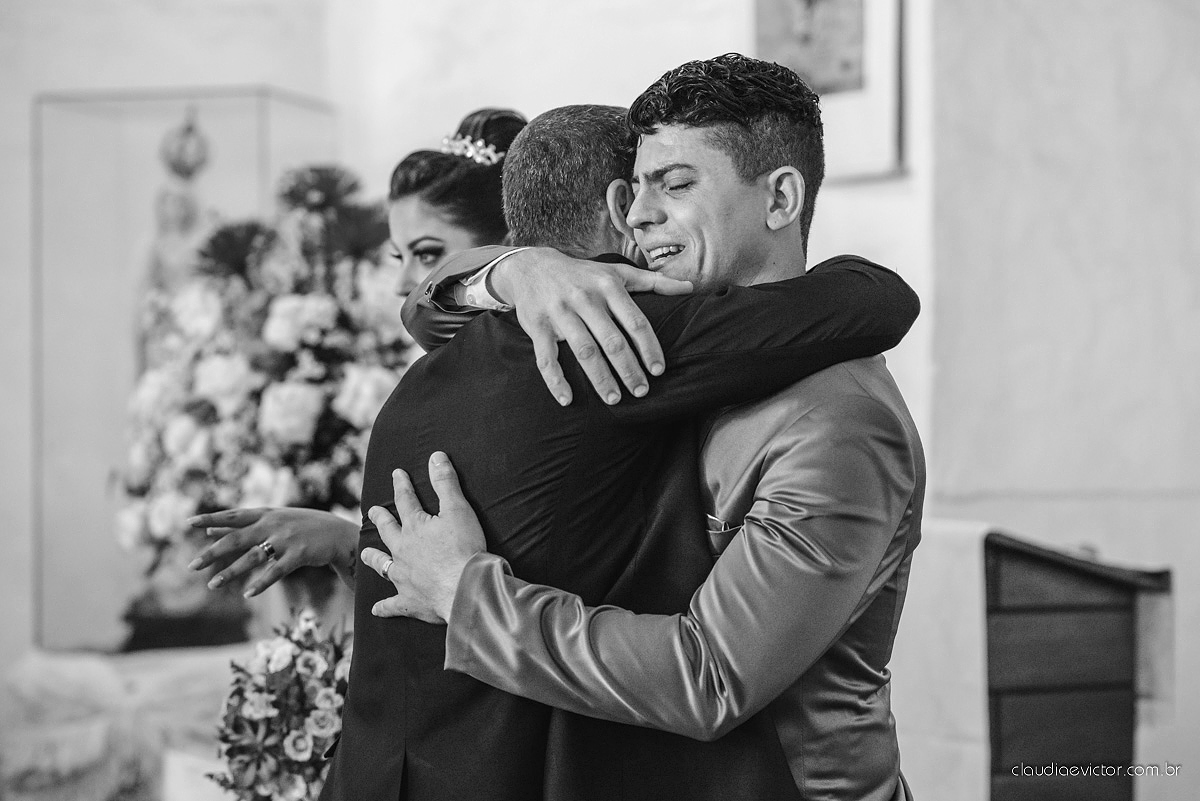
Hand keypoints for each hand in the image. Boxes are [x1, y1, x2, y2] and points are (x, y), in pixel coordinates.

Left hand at [187, 507, 358, 596]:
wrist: (338, 534)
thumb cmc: (302, 526)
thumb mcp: (272, 520)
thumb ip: (241, 525)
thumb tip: (208, 530)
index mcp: (265, 514)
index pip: (233, 515)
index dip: (211, 518)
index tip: (188, 523)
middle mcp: (273, 524)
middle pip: (237, 538)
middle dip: (213, 552)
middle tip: (192, 566)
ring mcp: (286, 539)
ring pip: (253, 557)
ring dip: (231, 572)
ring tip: (211, 585)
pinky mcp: (298, 555)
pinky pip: (276, 571)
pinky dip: (261, 583)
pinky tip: (248, 594)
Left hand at [360, 452, 485, 623]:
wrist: (465, 589)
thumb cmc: (464, 549)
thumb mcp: (458, 509)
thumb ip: (446, 483)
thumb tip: (435, 456)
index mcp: (415, 528)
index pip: (406, 501)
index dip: (402, 485)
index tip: (397, 474)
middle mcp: (403, 551)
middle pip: (388, 531)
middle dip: (381, 519)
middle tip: (372, 511)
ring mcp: (404, 578)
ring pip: (383, 565)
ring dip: (373, 559)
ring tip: (365, 553)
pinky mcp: (409, 601)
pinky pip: (392, 605)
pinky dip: (384, 607)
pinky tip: (375, 609)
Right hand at [490, 248, 692, 405]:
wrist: (531, 267)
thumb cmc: (583, 275)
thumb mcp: (617, 273)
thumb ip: (653, 282)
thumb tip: (690, 288)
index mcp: (607, 287)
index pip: (635, 322)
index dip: (648, 348)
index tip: (658, 371)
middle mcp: (584, 299)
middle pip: (611, 341)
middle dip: (628, 369)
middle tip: (641, 392)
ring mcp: (559, 313)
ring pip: (583, 351)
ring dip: (600, 379)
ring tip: (615, 400)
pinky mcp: (537, 327)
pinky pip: (546, 358)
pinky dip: (556, 381)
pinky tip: (568, 400)